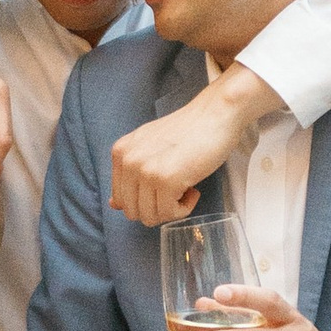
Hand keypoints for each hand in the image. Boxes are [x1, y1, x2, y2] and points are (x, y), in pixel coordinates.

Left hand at [112, 68, 278, 228]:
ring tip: (186, 188)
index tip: (163, 190)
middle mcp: (128, 161)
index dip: (145, 202)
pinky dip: (185, 208)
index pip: (120, 200)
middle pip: (133, 212)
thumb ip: (130, 173)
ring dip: (172, 209)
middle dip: (157, 209)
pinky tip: (193, 190)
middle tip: (176, 192)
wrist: (215, 114)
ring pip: (151, 216)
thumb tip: (114, 205)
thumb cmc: (189, 130)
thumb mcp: (150, 146)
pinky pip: (170, 213)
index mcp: (120, 153)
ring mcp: (146, 171)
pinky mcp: (166, 180)